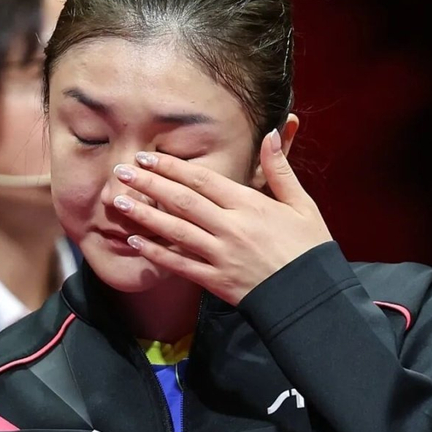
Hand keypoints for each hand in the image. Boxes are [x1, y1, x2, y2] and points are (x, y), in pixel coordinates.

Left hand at [112, 129, 332, 304]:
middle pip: (182, 201)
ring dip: (145, 215)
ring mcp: (221, 255)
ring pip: (176, 231)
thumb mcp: (302, 204)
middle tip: (121, 171)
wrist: (313, 296)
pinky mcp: (216, 281)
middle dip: (149, 184)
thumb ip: (280, 170)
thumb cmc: (308, 248)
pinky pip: (180, 265)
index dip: (172, 167)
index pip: (203, 180)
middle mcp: (231, 227)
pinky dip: (156, 253)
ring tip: (118, 202)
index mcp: (250, 205)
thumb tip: (272, 134)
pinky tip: (135, 241)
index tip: (148, 157)